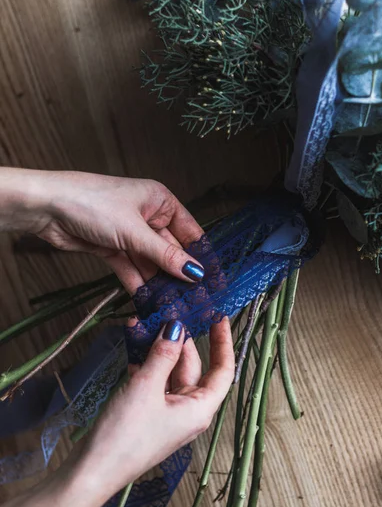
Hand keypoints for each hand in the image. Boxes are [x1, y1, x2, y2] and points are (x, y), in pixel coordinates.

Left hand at [0, 168, 205, 284]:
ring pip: (151, 263)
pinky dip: (138, 283)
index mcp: (161, 202)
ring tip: (172, 304)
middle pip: (171, 251)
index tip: (212, 279)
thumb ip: (165, 256)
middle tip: (193, 299)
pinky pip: (132, 268)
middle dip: (179, 275)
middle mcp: (149, 217)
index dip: (202, 256)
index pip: (191, 232)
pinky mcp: (113, 248)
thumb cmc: (90, 202)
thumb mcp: (134, 231)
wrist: (44, 207)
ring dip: (159, 283)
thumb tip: (195, 273)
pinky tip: (147, 300)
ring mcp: (130, 234)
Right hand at [0, 318, 233, 506]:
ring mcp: (169, 414)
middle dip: (181, 342)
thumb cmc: (124, 435)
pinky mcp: (149, 415)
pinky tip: (133, 348)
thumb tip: (176, 327)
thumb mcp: (146, 387)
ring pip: (171, 373)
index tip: (218, 317)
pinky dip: (146, 365)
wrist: (89, 474)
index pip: (223, 371)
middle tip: (168, 315)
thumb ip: (163, 354)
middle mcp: (190, 411)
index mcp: (201, 409)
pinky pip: (154, 383)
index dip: (223, 342)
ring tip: (145, 325)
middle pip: (194, 368)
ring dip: (159, 351)